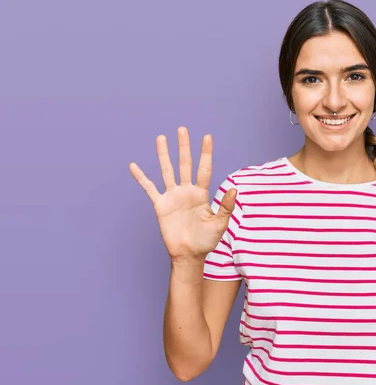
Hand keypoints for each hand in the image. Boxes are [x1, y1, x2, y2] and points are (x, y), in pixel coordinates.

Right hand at [129, 127, 236, 262]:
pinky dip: (141, 178)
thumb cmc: (206, 241)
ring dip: (164, 155)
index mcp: (201, 194)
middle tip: (182, 129)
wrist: (189, 255)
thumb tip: (234, 189)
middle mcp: (187, 191)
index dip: (206, 153)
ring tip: (161, 138)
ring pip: (167, 171)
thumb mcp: (220, 224)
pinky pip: (150, 188)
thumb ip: (225, 207)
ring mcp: (173, 197)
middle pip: (185, 164)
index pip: (204, 169)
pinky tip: (134, 166)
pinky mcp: (161, 205)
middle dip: (184, 147)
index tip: (207, 137)